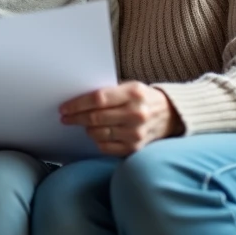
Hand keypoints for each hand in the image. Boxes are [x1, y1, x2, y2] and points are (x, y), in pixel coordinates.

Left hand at [60, 82, 181, 155]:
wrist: (171, 115)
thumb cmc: (143, 98)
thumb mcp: (130, 87)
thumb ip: (108, 92)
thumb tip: (78, 100)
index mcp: (133, 93)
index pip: (98, 99)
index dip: (77, 104)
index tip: (64, 108)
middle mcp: (136, 114)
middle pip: (95, 118)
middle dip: (76, 118)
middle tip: (66, 117)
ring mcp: (136, 133)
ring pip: (98, 133)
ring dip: (86, 129)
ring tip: (83, 124)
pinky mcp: (135, 148)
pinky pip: (106, 147)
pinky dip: (97, 140)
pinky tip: (97, 134)